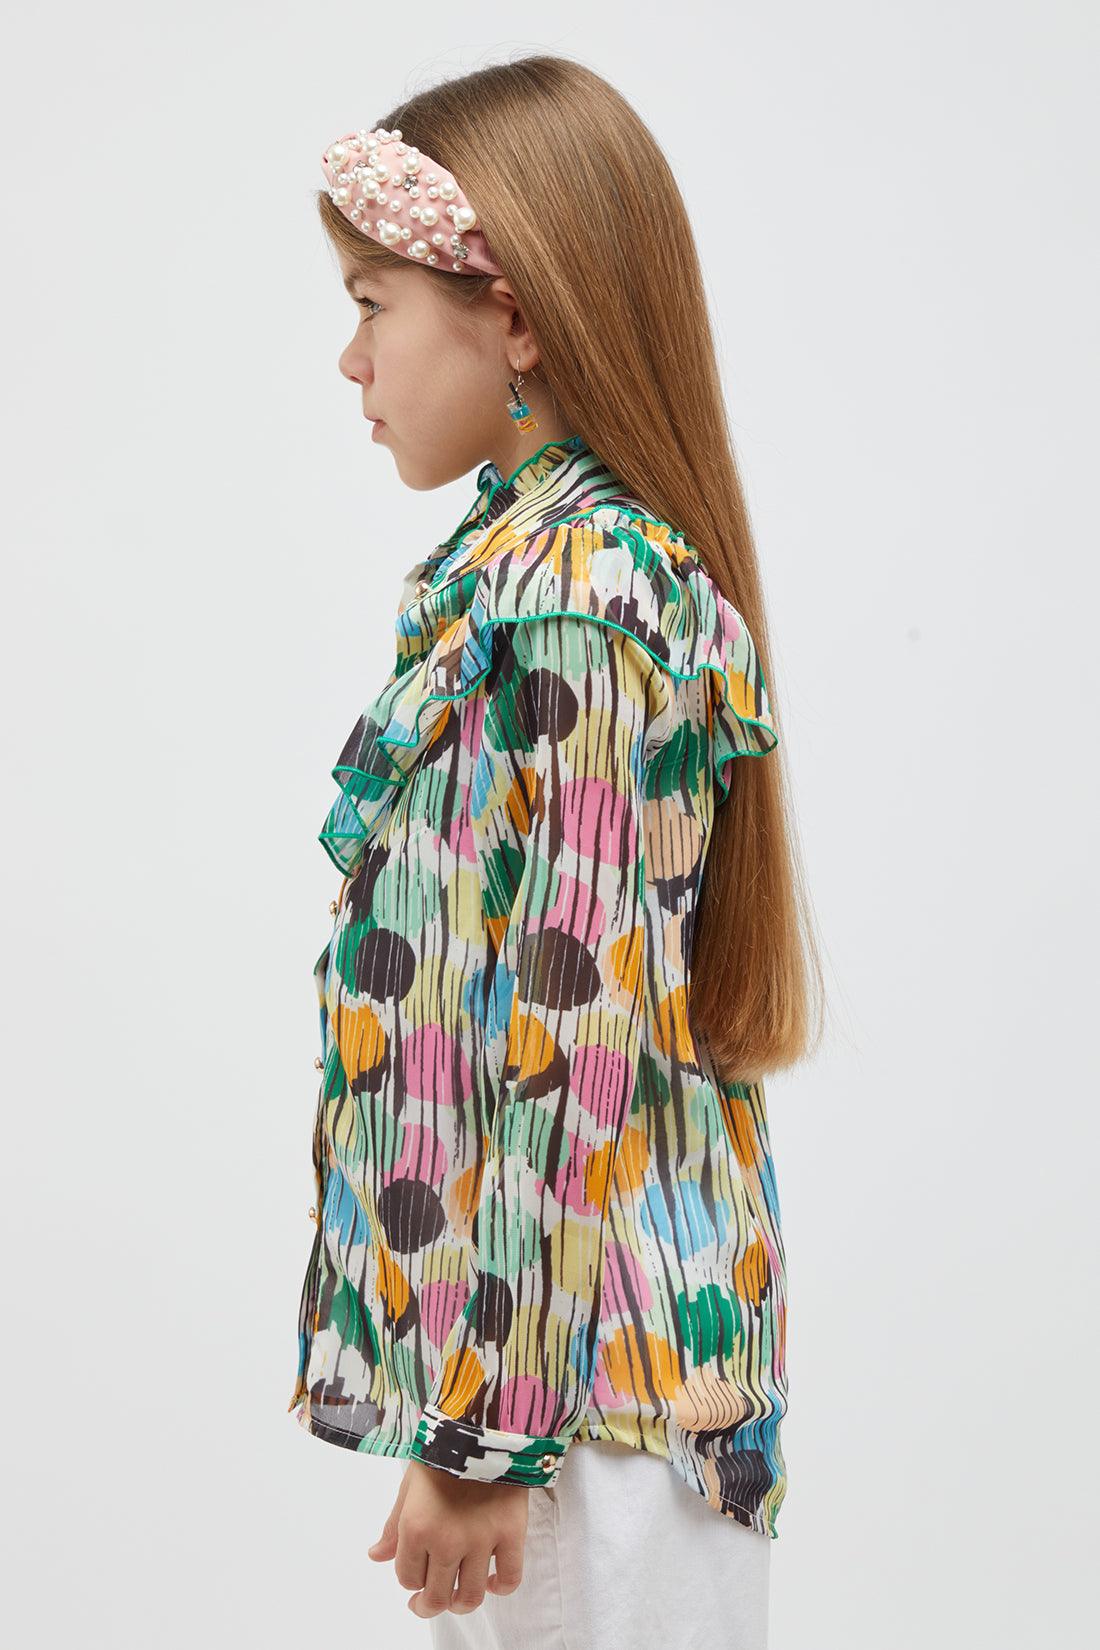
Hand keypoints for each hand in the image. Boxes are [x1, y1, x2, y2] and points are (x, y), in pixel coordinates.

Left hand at [367, 1458, 530, 1618]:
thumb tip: (376, 1556)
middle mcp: (447, 1540)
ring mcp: (481, 1540)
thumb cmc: (441, 1451)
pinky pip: (509, 1578)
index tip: (415, 1568)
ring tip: (457, 1598)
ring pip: (469, 1596)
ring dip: (460, 1604)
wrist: (483, 1423)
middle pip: (435, 1596)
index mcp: (416, 1528)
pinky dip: (500, 1587)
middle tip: (425, 1603)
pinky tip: (491, 1581)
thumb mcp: (409, 1485)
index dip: (409, 1577)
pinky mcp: (511, 1533)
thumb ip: (394, 1525)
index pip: (406, 1577)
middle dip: (426, 1605)